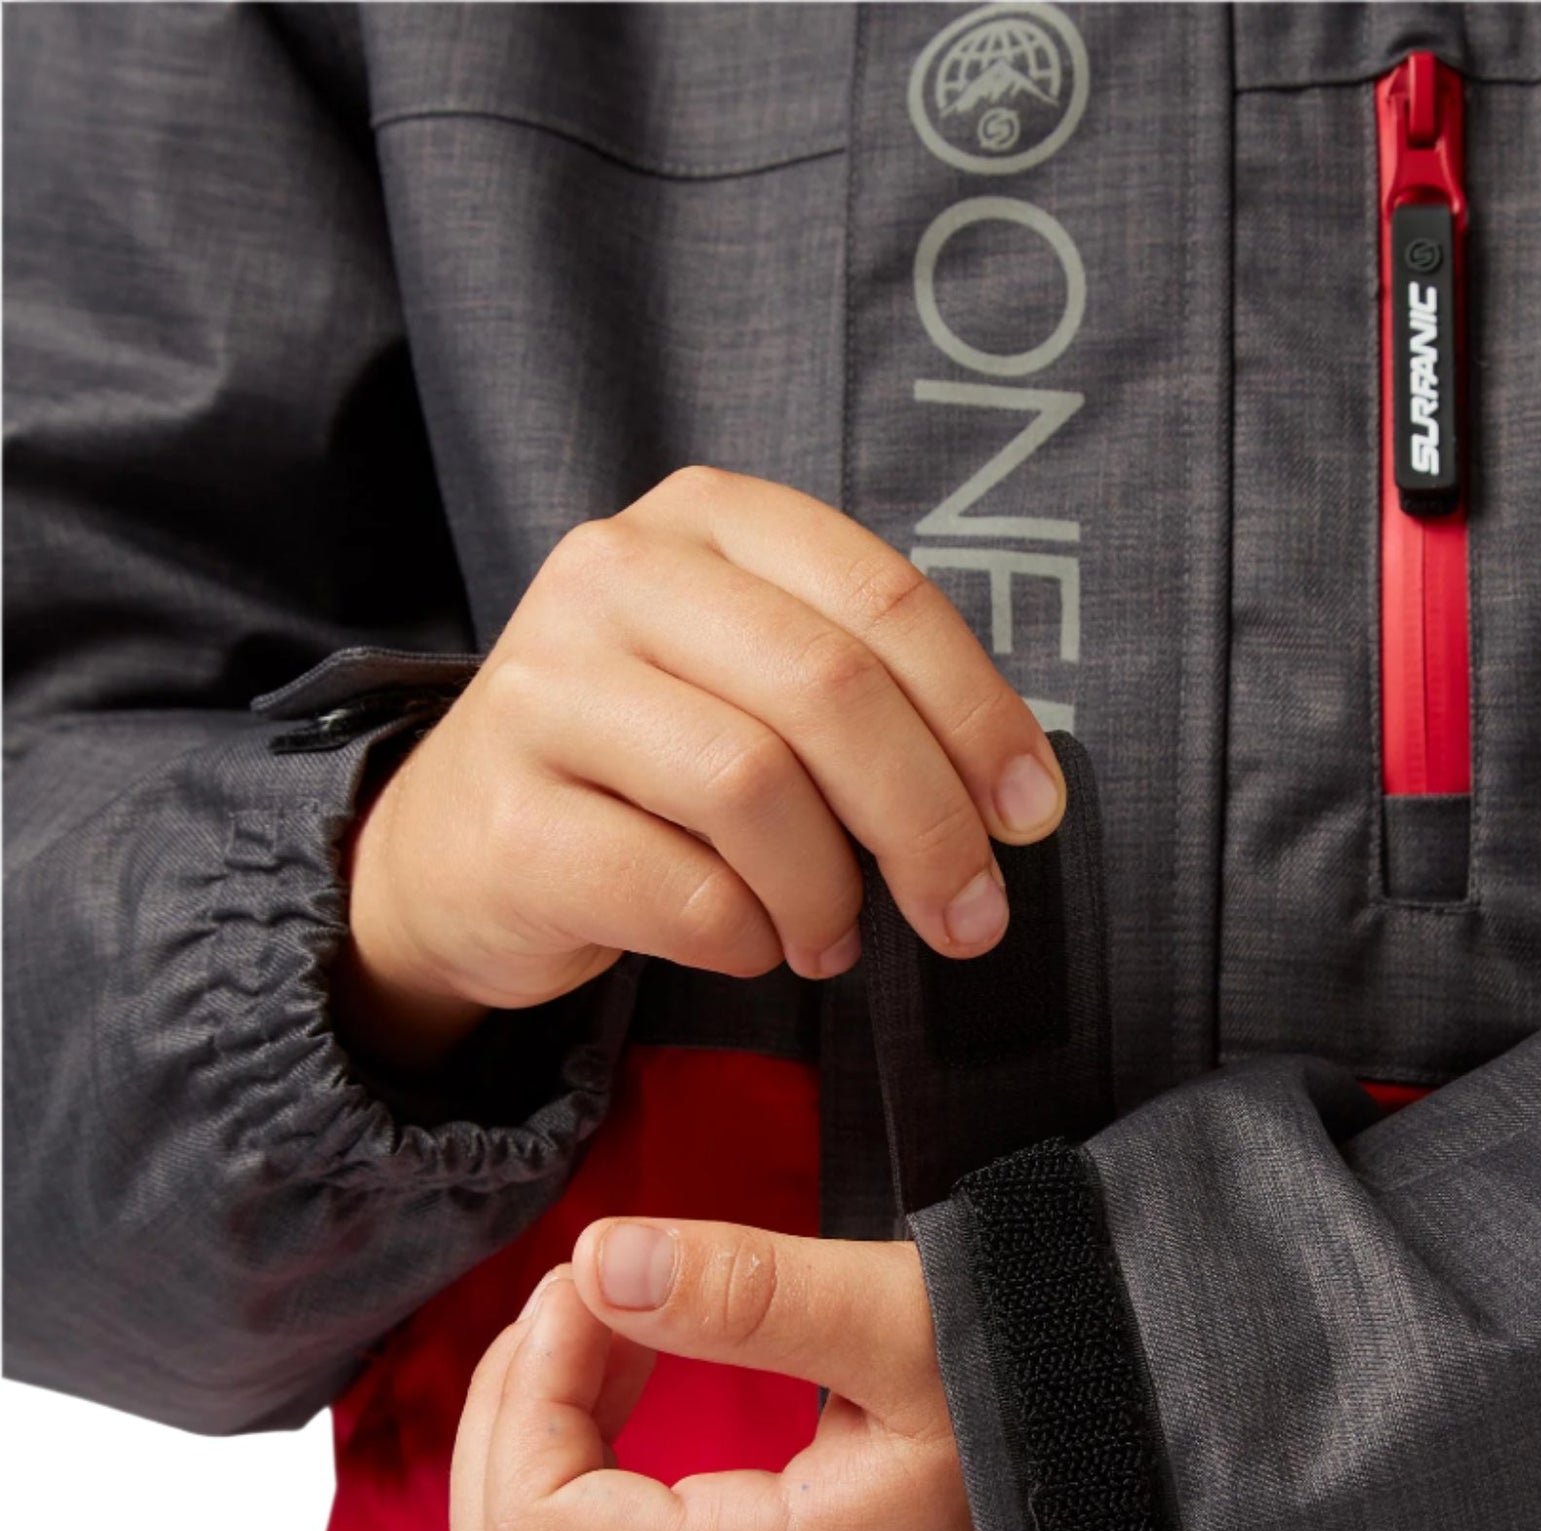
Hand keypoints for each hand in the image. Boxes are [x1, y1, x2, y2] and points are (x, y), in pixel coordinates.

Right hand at [336, 466, 1065, 1069]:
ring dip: (828, 894)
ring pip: (754, 789)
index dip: (979, 714)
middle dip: (927, 823)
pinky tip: (750, 945)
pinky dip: (748, 942)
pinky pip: (685, 894)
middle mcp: (614, 575)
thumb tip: (1010, 799)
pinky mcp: (508, 818)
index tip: (1030, 814)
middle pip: (828, 691)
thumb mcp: (749, 682)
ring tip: (830, 937)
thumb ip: (863, 696)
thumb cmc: (646, 765)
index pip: (882, 599)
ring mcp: (543, 689)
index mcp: (705, 521)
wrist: (457, 847)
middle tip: (968, 916)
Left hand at [449, 1218, 1016, 1530]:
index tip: (593, 1278)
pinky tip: (642, 1387)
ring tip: (612, 1324)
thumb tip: (597, 1259)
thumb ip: (748, 1292)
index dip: (534, 1384)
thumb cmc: (1050, 1402)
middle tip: (587, 1291)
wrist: (1152, 1491)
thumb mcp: (911, 1322)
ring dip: (544, 1446)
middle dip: (518, 1409)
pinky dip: (586, 1485)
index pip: (538, 1528)